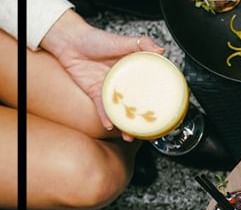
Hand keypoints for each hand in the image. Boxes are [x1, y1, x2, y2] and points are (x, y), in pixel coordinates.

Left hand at [40, 10, 163, 139]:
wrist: (69, 41)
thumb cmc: (95, 39)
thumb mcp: (123, 40)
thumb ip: (143, 43)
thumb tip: (161, 51)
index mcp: (133, 72)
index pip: (149, 89)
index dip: (158, 100)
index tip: (166, 112)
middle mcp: (123, 84)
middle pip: (137, 105)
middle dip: (143, 119)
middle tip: (151, 130)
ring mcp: (110, 90)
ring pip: (121, 111)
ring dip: (126, 125)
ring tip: (131, 135)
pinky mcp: (95, 93)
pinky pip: (102, 110)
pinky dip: (106, 119)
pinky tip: (110, 126)